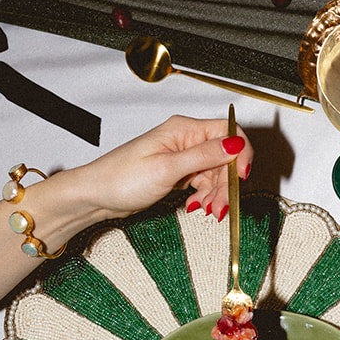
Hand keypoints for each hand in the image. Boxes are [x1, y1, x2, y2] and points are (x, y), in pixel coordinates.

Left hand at [69, 112, 252, 222]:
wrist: (97, 195)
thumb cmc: (121, 178)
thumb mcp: (167, 168)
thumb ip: (204, 156)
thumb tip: (234, 144)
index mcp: (183, 129)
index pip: (228, 132)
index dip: (241, 155)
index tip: (241, 178)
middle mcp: (185, 139)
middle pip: (226, 157)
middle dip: (228, 183)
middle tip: (221, 205)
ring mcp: (182, 156)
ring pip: (217, 173)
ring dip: (218, 194)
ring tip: (208, 210)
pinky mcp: (178, 172)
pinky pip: (204, 182)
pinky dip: (206, 196)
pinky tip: (198, 206)